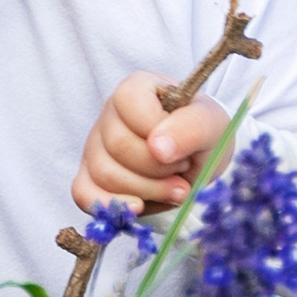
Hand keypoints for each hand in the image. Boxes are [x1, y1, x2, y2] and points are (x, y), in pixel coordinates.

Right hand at [69, 71, 233, 214]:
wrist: (199, 163)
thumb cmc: (203, 136)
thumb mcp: (212, 125)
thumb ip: (190, 128)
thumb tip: (157, 148)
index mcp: (135, 89)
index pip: (130, 105)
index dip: (161, 132)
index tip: (184, 142)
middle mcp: (109, 115)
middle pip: (118, 146)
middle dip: (158, 168)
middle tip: (183, 169)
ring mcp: (95, 147)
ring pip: (105, 174)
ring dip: (147, 190)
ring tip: (174, 188)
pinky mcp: (90, 177)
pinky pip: (84, 194)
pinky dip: (113, 206)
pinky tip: (139, 207)